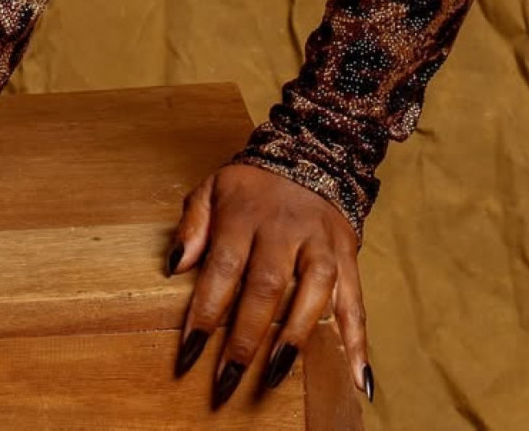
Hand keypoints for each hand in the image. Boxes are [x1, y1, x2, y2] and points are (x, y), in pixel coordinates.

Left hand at [165, 162, 372, 406]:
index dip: (206, 310)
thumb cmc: (253, 186)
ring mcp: (319, 243)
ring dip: (296, 338)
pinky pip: (356, 301)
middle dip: (246, 337)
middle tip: (227, 379)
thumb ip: (192, 225)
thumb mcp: (212, 188)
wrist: (312, 154)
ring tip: (274, 376)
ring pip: (314, 291)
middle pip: (266, 286)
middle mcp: (284, 229)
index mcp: (245, 214)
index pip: (223, 267)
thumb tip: (175, 267)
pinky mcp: (347, 255)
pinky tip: (358, 379)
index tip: (190, 351)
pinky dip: (359, 342)